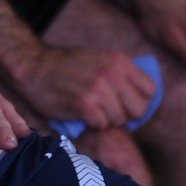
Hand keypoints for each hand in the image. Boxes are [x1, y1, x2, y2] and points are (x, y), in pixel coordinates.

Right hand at [4, 43, 158, 131]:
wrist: (35, 68)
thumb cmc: (69, 68)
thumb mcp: (101, 61)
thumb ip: (123, 75)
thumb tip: (146, 100)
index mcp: (120, 61)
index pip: (151, 90)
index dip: (140, 102)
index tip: (126, 105)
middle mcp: (112, 73)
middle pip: (139, 109)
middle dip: (126, 115)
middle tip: (108, 111)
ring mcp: (98, 88)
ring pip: (120, 119)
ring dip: (106, 119)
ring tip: (91, 109)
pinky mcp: (84, 104)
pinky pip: (102, 124)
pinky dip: (92, 124)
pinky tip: (81, 113)